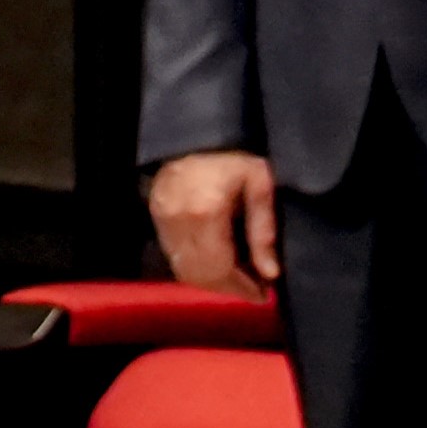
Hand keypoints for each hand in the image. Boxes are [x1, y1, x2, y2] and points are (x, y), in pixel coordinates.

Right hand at [149, 147, 279, 292]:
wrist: (197, 133)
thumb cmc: (235, 155)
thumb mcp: (260, 185)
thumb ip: (263, 230)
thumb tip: (270, 273)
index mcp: (206, 213)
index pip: (220, 268)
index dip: (242, 287)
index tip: (264, 294)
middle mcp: (179, 222)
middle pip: (201, 275)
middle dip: (229, 289)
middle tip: (255, 290)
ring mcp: (163, 222)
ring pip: (185, 270)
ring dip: (213, 282)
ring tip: (240, 280)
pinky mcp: (156, 219)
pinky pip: (175, 257)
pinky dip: (198, 268)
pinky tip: (219, 264)